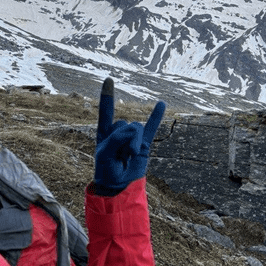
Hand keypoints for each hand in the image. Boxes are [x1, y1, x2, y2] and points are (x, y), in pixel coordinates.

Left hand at [93, 78, 165, 192]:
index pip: (106, 112)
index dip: (108, 96)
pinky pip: (151, 127)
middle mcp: (118, 132)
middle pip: (123, 124)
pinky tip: (161, 104)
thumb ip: (117, 138)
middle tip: (119, 156)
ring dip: (133, 143)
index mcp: (104, 133)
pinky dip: (156, 116)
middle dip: (123, 140)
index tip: (109, 79)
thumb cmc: (107, 170)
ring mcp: (131, 137)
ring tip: (130, 155)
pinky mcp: (144, 143)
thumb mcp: (105, 154)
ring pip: (135, 129)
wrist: (119, 186)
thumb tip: (134, 128)